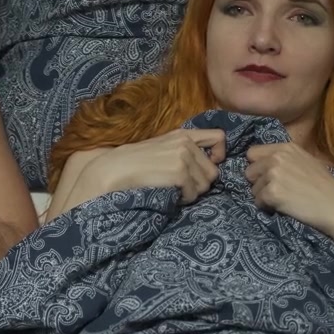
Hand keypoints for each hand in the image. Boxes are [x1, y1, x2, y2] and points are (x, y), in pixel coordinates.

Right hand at [85, 129, 226, 204]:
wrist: (114, 170)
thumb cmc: (135, 164)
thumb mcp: (162, 148)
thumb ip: (184, 151)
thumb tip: (211, 165)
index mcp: (183, 134)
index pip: (219, 137)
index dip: (219, 155)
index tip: (209, 165)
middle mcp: (186, 142)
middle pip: (213, 171)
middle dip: (199, 183)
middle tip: (180, 186)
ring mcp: (183, 157)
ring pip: (205, 185)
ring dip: (191, 193)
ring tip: (171, 189)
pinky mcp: (179, 173)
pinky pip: (193, 194)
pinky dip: (182, 199)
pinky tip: (167, 194)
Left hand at [245, 143, 333, 237]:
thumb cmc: (325, 187)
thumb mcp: (306, 161)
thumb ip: (284, 159)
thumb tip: (262, 163)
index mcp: (285, 147)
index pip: (252, 153)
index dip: (257, 166)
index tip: (266, 176)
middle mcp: (277, 157)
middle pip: (248, 171)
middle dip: (258, 182)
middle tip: (277, 190)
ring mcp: (273, 174)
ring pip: (252, 188)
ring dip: (263, 196)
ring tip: (284, 199)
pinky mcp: (272, 192)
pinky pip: (257, 201)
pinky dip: (267, 207)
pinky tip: (284, 206)